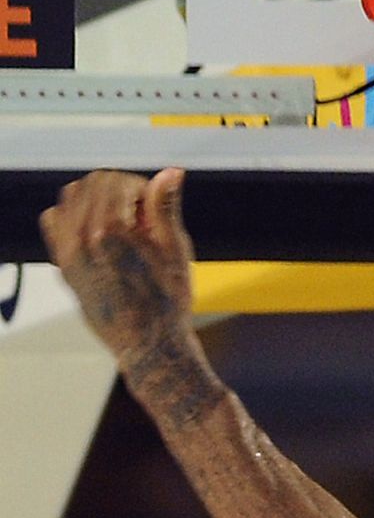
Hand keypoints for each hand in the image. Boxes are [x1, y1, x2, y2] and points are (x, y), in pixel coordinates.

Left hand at [39, 169, 195, 364]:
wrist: (148, 345)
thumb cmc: (169, 301)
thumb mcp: (175, 251)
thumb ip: (165, 207)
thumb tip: (171, 172)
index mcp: (111, 231)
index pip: (115, 180)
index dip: (140, 187)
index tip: (155, 207)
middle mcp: (81, 238)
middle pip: (91, 184)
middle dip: (119, 190)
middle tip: (143, 216)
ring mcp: (67, 252)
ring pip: (69, 198)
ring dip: (95, 199)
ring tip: (122, 223)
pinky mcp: (63, 266)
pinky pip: (54, 222)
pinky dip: (72, 215)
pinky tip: (99, 232)